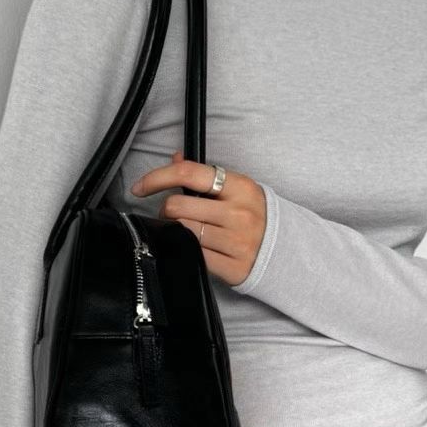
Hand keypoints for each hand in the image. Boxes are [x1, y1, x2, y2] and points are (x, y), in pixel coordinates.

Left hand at [129, 149, 265, 286]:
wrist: (286, 252)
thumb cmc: (256, 217)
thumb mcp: (238, 191)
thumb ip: (206, 176)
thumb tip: (175, 159)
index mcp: (240, 187)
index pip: (189, 174)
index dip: (157, 177)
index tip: (140, 187)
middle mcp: (239, 214)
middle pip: (178, 207)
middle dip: (167, 211)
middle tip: (172, 216)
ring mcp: (236, 242)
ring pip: (183, 232)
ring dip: (175, 231)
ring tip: (185, 231)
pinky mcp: (233, 268)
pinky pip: (194, 256)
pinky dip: (186, 250)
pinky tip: (192, 248)